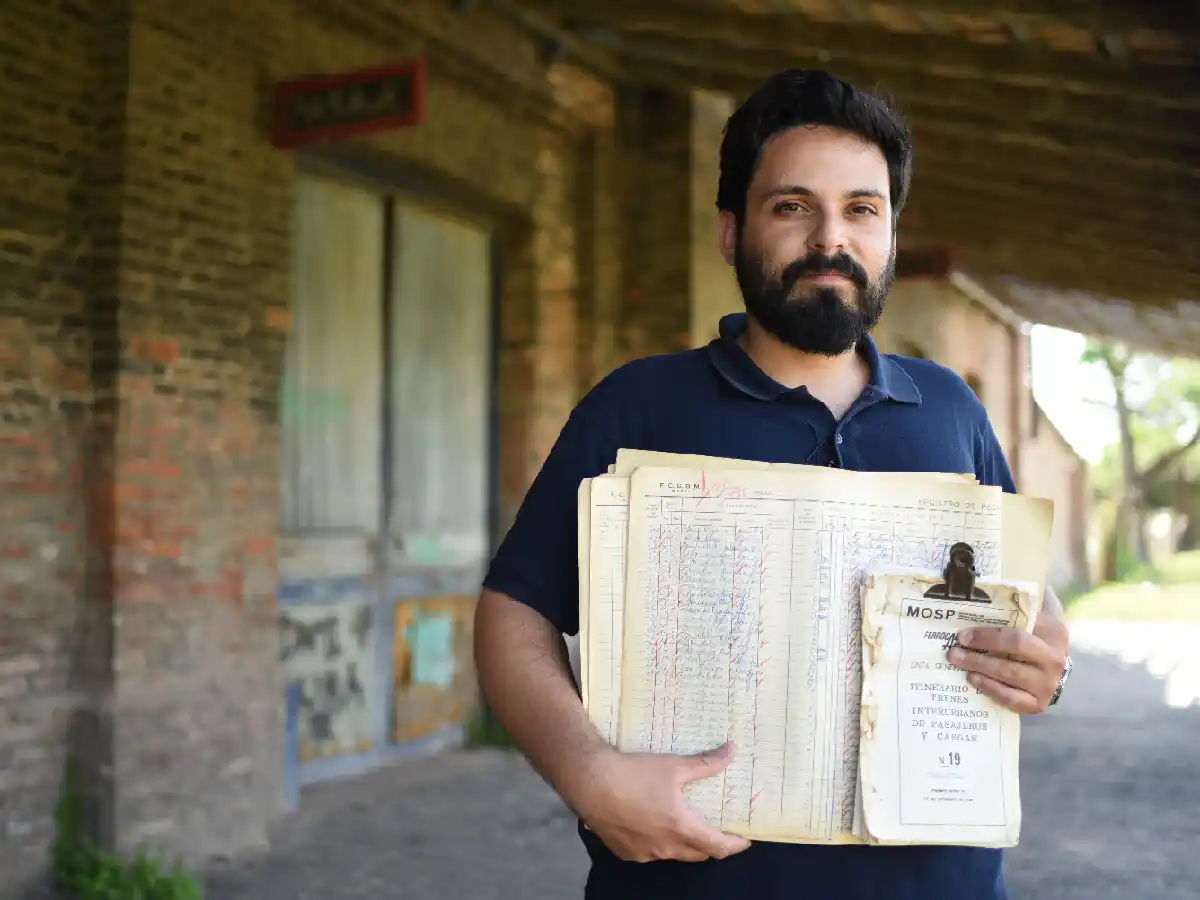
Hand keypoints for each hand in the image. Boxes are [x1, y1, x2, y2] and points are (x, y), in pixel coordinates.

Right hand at [570, 741, 752, 863]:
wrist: (590, 782)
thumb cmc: (634, 773)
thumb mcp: (673, 766)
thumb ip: (706, 763)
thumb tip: (732, 751)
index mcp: (681, 828)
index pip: (718, 847)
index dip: (735, 845)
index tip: (745, 839)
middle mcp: (666, 848)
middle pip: (698, 854)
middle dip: (710, 844)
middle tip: (715, 828)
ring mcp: (644, 854)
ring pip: (672, 854)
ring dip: (682, 843)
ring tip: (681, 824)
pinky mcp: (625, 852)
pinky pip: (649, 852)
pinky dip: (657, 842)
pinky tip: (649, 824)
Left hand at [947, 594, 1069, 713]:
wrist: (1055, 668)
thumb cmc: (1039, 634)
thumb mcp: (1041, 611)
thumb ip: (1030, 594)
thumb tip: (1011, 567)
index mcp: (1054, 631)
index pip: (1017, 632)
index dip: (987, 633)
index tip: (963, 632)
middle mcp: (1055, 658)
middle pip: (1013, 651)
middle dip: (980, 649)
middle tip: (953, 647)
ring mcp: (1048, 683)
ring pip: (1009, 675)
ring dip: (979, 667)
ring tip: (956, 660)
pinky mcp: (1039, 704)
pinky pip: (1012, 699)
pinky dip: (991, 690)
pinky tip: (973, 680)